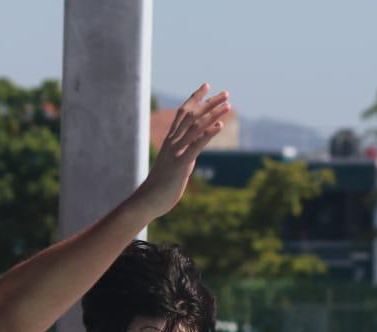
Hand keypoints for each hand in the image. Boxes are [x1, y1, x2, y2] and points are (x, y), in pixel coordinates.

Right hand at [129, 84, 232, 218]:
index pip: (183, 113)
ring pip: (195, 127)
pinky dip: (208, 134)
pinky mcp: (181, 164)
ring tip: (228, 105)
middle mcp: (172, 142)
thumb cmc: (160, 185)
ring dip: (212, 114)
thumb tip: (194, 150)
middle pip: (192, 115)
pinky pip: (196, 146)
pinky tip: (219, 126)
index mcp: (170, 140)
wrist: (148, 200)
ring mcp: (176, 152)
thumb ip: (185, 153)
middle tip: (226, 93)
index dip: (195, 98)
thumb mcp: (174, 163)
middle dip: (209, 102)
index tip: (206, 86)